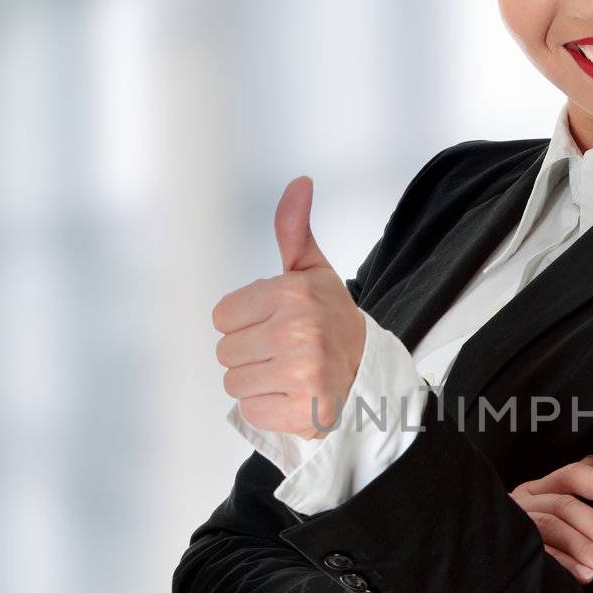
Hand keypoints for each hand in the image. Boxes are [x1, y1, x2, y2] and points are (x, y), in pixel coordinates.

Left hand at [212, 176, 366, 439]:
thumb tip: (300, 181)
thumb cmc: (331, 320)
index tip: (275, 324)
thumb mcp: (312, 272)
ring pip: (235, 384)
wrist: (371, 372)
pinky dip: (269, 409)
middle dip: (250, 355)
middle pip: (225, 353)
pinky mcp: (304, 411)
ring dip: (257, 383)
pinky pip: (252, 411)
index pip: (221, 316)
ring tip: (288, 374)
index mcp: (293, 294)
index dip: (244, 322)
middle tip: (284, 353)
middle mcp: (298, 332)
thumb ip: (293, 228)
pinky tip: (293, 396)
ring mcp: (303, 374)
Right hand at [510, 454, 592, 583]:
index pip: (573, 475)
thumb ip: (574, 488)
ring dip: (586, 550)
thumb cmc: (533, 531)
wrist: (482, 557)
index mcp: (541, 488)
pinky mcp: (510, 550)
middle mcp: (527, 502)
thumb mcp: (550, 505)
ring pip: (552, 529)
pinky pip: (539, 555)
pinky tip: (586, 577)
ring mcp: (516, 525)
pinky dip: (564, 566)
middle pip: (565, 506)